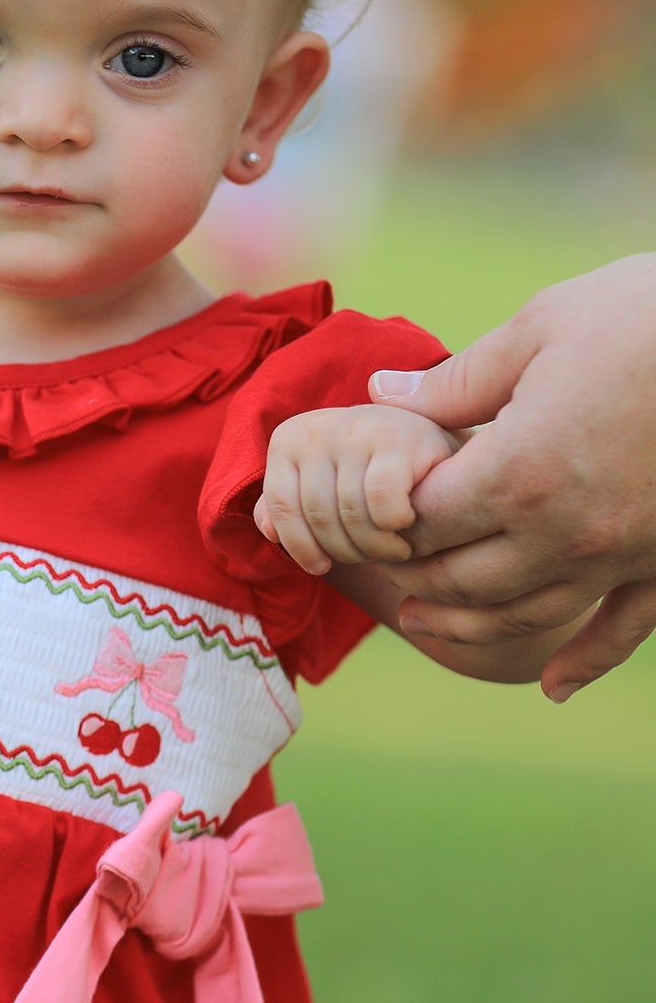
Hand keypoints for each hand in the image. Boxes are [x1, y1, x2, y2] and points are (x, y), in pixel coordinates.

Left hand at [255, 405, 457, 575]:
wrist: (434, 446)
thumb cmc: (368, 473)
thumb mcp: (321, 485)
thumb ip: (287, 506)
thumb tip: (268, 531)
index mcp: (290, 437)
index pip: (280, 507)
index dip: (300, 547)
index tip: (321, 567)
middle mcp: (319, 426)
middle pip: (318, 515)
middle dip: (345, 551)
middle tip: (370, 558)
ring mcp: (358, 428)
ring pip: (351, 515)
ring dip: (375, 547)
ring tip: (392, 549)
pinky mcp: (400, 439)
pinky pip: (382, 504)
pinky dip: (394, 526)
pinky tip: (408, 524)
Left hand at [368, 255, 655, 697]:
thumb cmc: (643, 315)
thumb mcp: (541, 328)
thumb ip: (455, 380)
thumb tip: (380, 394)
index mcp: (517, 470)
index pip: (423, 519)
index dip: (388, 519)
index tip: (373, 510)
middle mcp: (564, 529)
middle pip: (462, 578)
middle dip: (414, 575)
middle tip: (383, 565)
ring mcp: (620, 554)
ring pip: (523, 615)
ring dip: (465, 624)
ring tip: (421, 621)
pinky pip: (620, 631)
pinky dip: (583, 663)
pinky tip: (551, 687)